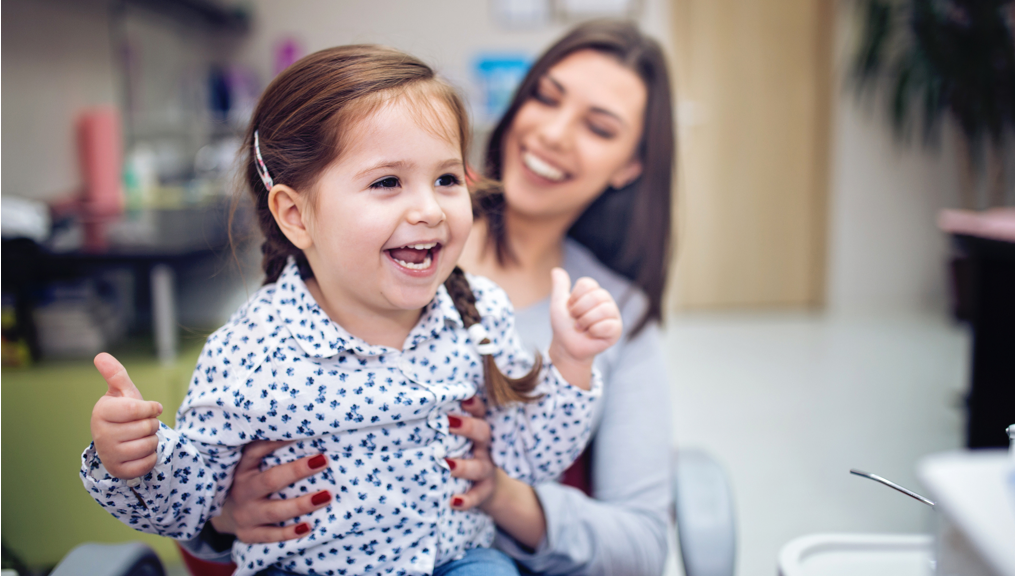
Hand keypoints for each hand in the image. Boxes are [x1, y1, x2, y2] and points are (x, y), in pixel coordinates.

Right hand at [90, 353, 163, 479]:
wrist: (119, 442)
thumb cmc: (124, 413)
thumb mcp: (123, 393)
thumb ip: (116, 374)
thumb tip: (101, 355)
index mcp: (101, 412)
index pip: (137, 409)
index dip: (150, 408)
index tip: (151, 408)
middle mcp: (101, 434)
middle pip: (147, 428)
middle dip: (152, 424)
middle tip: (142, 425)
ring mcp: (109, 454)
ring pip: (149, 445)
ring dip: (152, 440)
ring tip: (140, 437)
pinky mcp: (119, 471)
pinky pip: (149, 462)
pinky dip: (151, 457)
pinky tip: (140, 452)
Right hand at [210, 441, 331, 542]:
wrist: (222, 514)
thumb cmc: (248, 481)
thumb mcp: (249, 465)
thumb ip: (269, 453)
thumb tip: (307, 434)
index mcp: (242, 468)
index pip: (256, 451)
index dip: (276, 441)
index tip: (303, 432)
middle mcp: (242, 490)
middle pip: (270, 481)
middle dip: (297, 471)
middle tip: (323, 460)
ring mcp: (245, 514)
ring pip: (274, 511)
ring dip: (301, 504)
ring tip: (326, 496)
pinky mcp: (249, 533)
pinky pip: (270, 535)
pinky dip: (289, 532)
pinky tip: (308, 526)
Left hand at [447, 396, 547, 546]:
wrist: (488, 488)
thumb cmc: (466, 453)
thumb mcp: (462, 438)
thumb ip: (449, 424)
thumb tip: (417, 406)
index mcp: (478, 430)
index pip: (479, 412)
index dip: (474, 404)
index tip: (464, 397)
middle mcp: (485, 447)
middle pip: (482, 433)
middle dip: (468, 427)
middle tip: (448, 422)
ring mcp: (486, 469)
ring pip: (479, 466)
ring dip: (463, 466)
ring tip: (447, 465)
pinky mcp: (484, 490)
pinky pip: (477, 495)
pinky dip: (467, 500)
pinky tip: (454, 502)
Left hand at [548, 268, 621, 386]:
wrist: (566, 347)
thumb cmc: (564, 326)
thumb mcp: (558, 304)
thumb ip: (560, 287)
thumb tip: (556, 270)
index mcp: (594, 292)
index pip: (587, 284)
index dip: (574, 298)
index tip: (570, 308)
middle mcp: (606, 301)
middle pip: (596, 295)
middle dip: (579, 310)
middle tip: (575, 320)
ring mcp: (613, 315)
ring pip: (603, 309)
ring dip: (585, 321)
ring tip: (582, 328)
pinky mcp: (616, 329)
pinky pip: (607, 325)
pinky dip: (594, 331)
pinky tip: (591, 335)